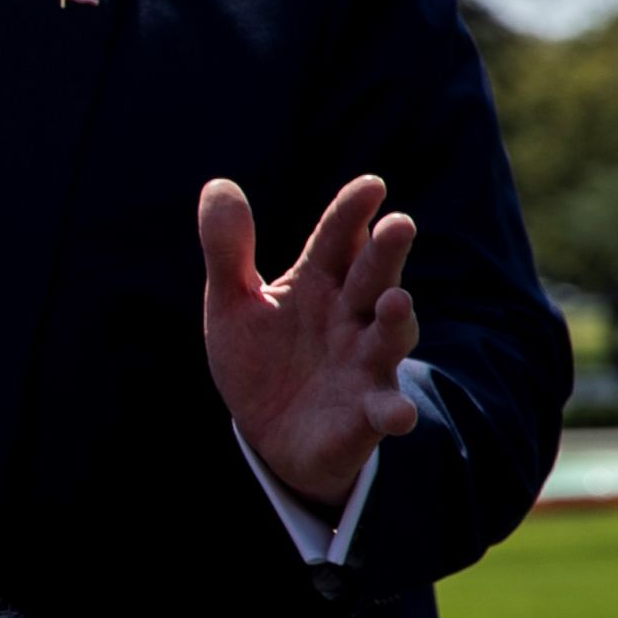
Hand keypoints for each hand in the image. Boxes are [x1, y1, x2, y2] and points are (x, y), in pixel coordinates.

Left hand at [201, 174, 420, 507]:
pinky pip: (383, 411)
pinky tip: (397, 414)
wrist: (269, 433)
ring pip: (389, 338)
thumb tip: (218, 185)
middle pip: (372, 279)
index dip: (351, 213)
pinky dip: (392, 411)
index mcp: (319, 285)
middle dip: (386, 254)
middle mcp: (351, 318)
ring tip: (398, 301)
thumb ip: (228, 250)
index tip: (371, 185)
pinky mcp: (364, 414)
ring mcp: (363, 365)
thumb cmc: (261, 358)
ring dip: (398, 322)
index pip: (337, 241)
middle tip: (399, 224)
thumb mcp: (233, 304)